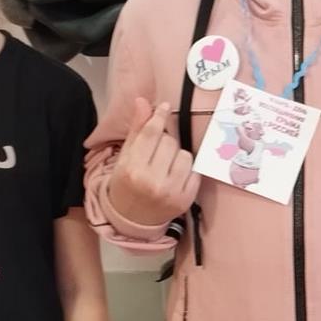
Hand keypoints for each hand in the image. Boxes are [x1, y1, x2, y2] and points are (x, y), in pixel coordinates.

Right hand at [106, 99, 200, 227]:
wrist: (131, 219)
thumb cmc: (126, 183)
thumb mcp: (125, 157)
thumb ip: (136, 129)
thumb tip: (143, 101)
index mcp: (132, 169)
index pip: (151, 133)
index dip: (159, 116)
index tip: (164, 106)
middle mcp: (152, 181)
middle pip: (170, 142)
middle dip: (166, 141)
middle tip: (158, 151)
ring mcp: (171, 192)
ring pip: (186, 155)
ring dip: (178, 155)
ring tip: (166, 165)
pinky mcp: (186, 200)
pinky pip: (195, 172)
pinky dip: (188, 170)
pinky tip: (176, 175)